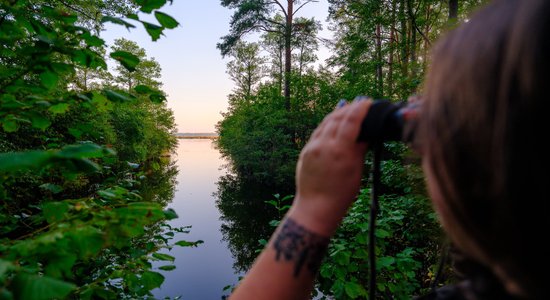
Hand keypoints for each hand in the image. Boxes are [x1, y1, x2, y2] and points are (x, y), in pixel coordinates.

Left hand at [289, 99, 371, 235]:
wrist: (317, 207)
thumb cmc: (341, 193)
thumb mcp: (356, 170)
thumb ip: (359, 149)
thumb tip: (366, 133)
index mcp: (339, 150)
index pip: (350, 121)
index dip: (359, 109)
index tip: (367, 101)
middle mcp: (323, 145)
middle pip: (337, 118)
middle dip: (349, 108)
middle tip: (360, 102)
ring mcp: (312, 147)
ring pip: (325, 123)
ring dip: (337, 113)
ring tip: (348, 106)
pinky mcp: (305, 151)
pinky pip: (318, 132)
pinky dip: (327, 124)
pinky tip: (333, 120)